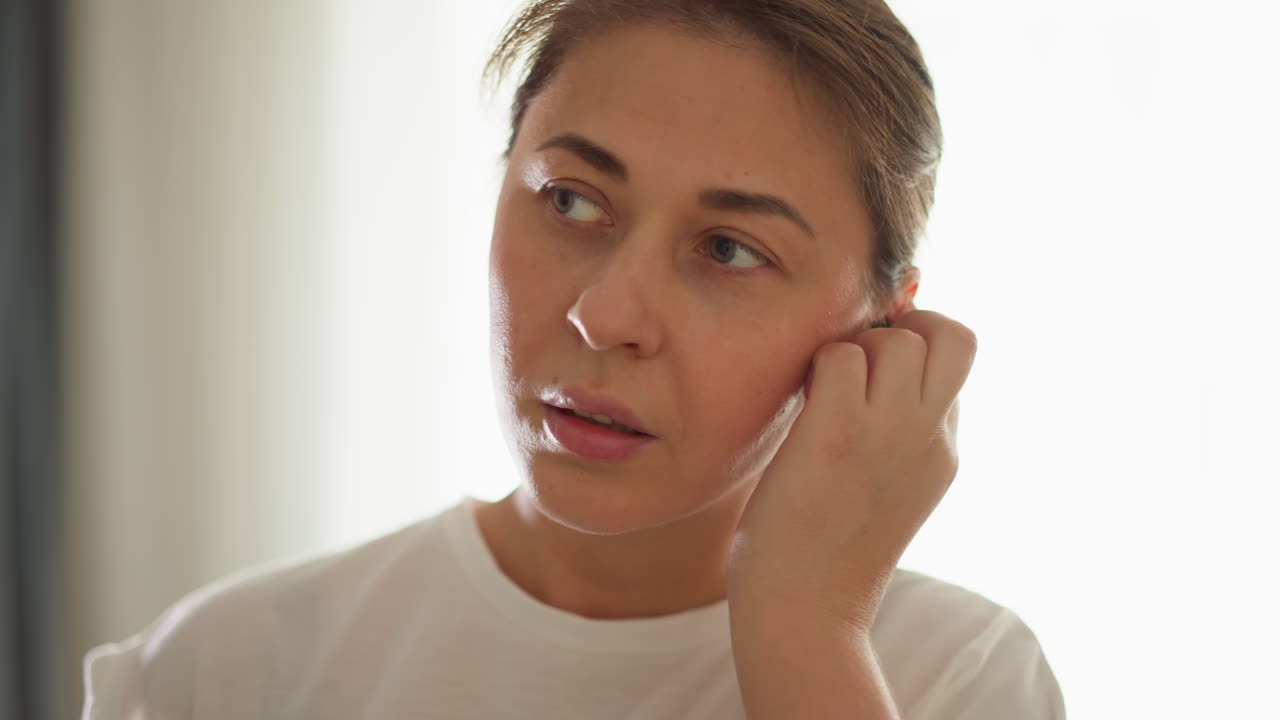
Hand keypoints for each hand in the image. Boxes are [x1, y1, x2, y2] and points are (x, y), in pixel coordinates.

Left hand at [727, 307, 976, 630]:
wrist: (805, 614)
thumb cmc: (824, 550)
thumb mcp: (889, 485)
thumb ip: (896, 428)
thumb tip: (875, 361)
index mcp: (943, 449)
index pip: (958, 357)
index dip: (919, 342)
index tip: (874, 369)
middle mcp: (928, 436)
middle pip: (952, 334)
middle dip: (903, 328)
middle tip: (855, 368)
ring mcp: (888, 434)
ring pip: (895, 337)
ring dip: (853, 348)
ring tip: (822, 395)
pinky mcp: (838, 436)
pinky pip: (838, 356)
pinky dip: (814, 368)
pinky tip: (799, 408)